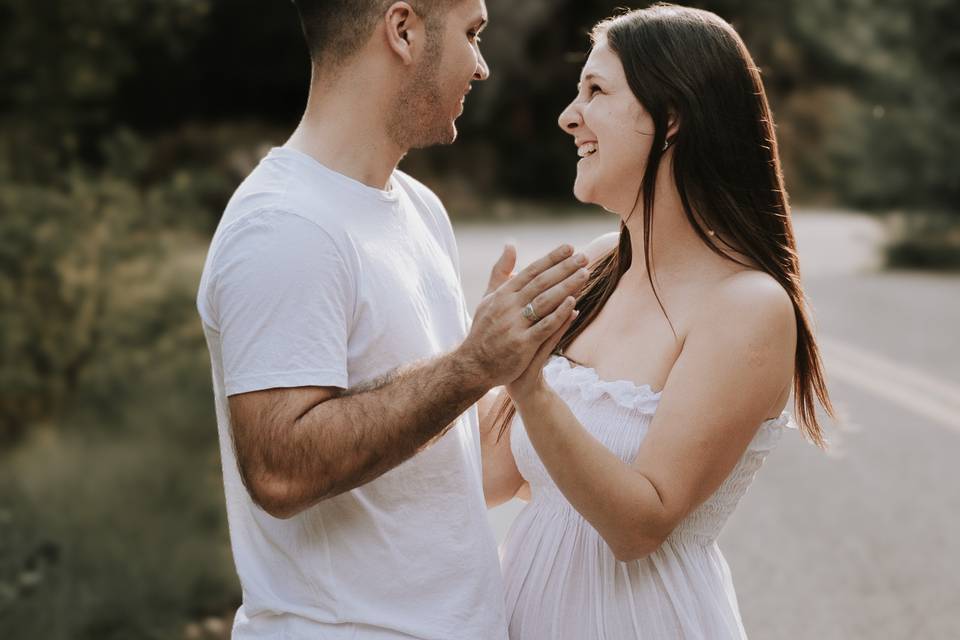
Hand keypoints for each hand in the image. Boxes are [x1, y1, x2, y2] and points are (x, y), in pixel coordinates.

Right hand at [459, 244, 588, 387]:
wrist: (474, 365)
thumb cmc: (485, 329)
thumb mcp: (489, 298)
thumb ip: (501, 272)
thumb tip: (510, 245)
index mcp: (502, 294)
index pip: (531, 271)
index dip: (551, 258)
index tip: (570, 248)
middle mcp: (507, 306)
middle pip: (540, 282)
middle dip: (564, 268)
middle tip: (584, 257)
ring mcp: (514, 325)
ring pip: (544, 301)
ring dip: (566, 286)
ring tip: (584, 275)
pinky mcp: (522, 344)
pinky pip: (544, 327)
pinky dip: (558, 315)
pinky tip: (573, 304)